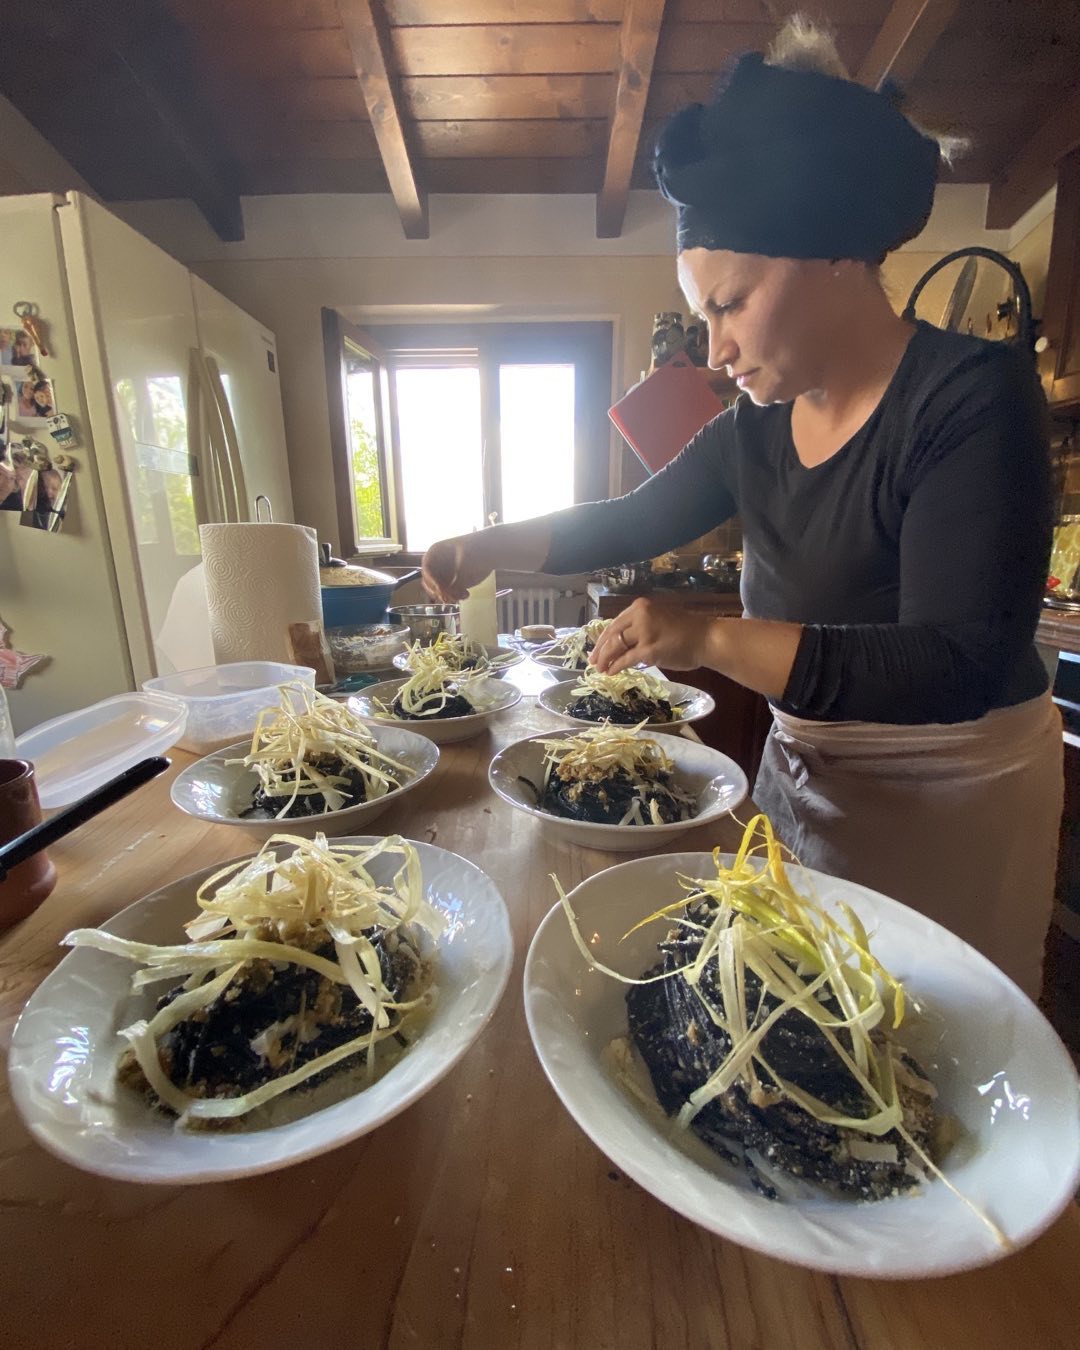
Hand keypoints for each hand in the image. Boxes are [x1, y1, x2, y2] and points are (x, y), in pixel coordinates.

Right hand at [421, 535, 490, 602]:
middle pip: (429, 582)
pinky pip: (449, 594)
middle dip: (439, 592)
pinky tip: (466, 594)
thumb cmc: (477, 550)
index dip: (431, 580)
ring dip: (448, 596)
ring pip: (437, 591)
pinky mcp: (453, 583)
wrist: (491, 550)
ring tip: (463, 594)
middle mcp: (436, 565)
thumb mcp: (465, 563)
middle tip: (450, 597)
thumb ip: (454, 579)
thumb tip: (444, 595)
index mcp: (435, 553)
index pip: (427, 569)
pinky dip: (456, 596)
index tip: (440, 590)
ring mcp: (444, 575)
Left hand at [589, 598, 711, 674]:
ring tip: (600, 669)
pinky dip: (616, 666)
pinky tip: (610, 672)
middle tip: (592, 662)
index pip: (614, 623)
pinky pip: (626, 659)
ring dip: (605, 659)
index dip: (603, 638)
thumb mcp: (659, 620)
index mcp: (641, 606)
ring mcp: (644, 632)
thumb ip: (640, 627)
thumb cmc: (686, 630)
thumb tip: (622, 642)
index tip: (596, 648)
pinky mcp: (649, 649)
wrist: (706, 638)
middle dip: (600, 650)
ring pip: (616, 647)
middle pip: (612, 634)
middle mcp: (640, 616)